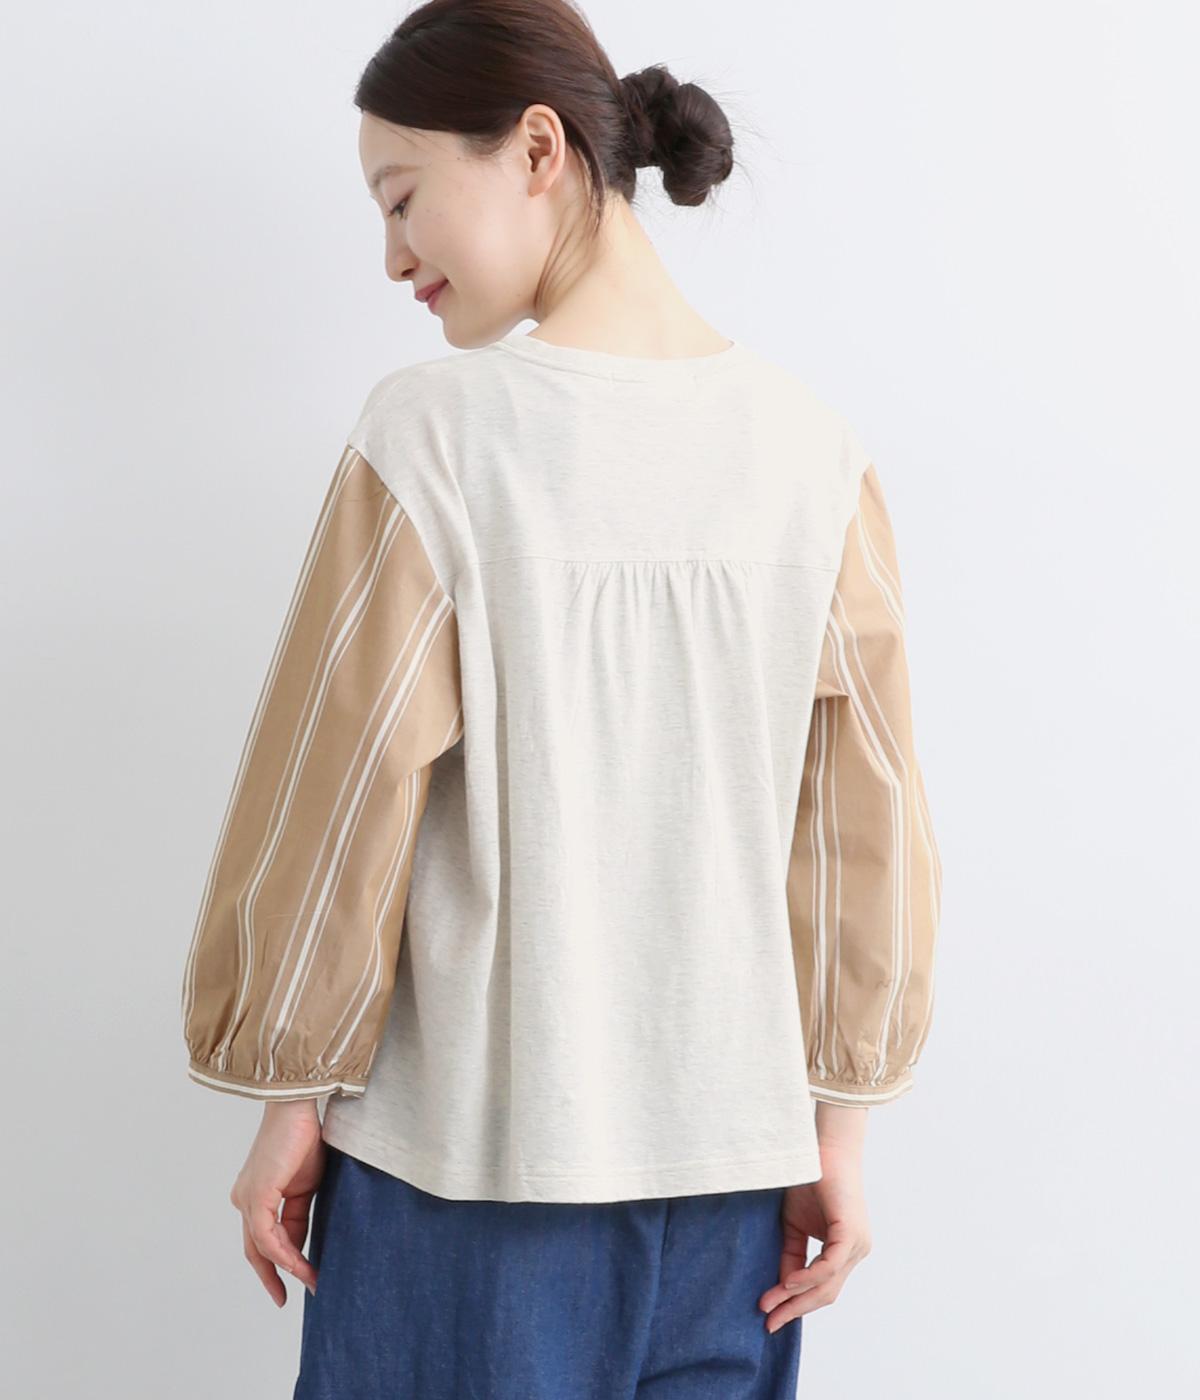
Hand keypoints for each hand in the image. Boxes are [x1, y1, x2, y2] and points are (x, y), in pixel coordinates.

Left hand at [228, 1098, 326, 1308]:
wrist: (298, 1108)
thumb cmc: (304, 1137)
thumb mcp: (306, 1185)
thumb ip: (300, 1215)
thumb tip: (302, 1246)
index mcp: (255, 1195)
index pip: (267, 1238)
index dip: (284, 1261)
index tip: (302, 1278)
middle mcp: (244, 1200)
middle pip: (255, 1249)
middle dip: (271, 1276)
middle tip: (285, 1299)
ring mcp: (247, 1199)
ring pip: (262, 1247)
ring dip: (286, 1268)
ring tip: (310, 1281)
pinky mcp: (256, 1197)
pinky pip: (268, 1236)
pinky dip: (285, 1254)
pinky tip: (301, 1265)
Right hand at [757, 1140, 871, 1332]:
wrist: (820, 1148)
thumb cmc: (808, 1180)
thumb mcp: (793, 1226)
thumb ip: (791, 1256)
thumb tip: (780, 1288)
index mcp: (844, 1251)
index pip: (821, 1289)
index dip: (794, 1304)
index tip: (769, 1315)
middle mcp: (855, 1252)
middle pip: (826, 1294)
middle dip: (795, 1310)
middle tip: (769, 1322)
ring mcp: (857, 1245)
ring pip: (827, 1285)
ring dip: (796, 1298)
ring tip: (770, 1306)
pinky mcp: (851, 1234)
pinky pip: (829, 1266)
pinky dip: (807, 1277)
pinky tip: (787, 1283)